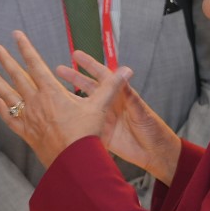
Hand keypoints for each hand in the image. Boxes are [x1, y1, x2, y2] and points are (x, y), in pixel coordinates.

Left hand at [0, 31, 132, 167]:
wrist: (75, 164)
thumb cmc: (87, 135)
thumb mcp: (100, 107)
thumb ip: (111, 87)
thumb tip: (127, 70)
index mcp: (52, 92)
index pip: (36, 64)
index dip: (26, 48)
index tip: (16, 35)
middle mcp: (36, 102)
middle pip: (17, 77)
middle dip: (6, 60)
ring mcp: (29, 118)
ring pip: (8, 95)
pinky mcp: (27, 134)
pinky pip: (10, 118)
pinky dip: (1, 109)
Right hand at [60, 51, 181, 184]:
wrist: (155, 154)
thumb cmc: (154, 130)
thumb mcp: (142, 112)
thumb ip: (131, 97)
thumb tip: (123, 78)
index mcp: (121, 95)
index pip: (103, 76)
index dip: (90, 65)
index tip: (77, 56)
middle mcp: (110, 105)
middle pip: (89, 87)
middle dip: (74, 77)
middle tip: (59, 69)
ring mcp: (104, 118)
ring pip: (84, 104)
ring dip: (70, 97)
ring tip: (54, 91)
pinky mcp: (101, 133)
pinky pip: (84, 124)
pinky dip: (73, 119)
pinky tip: (60, 116)